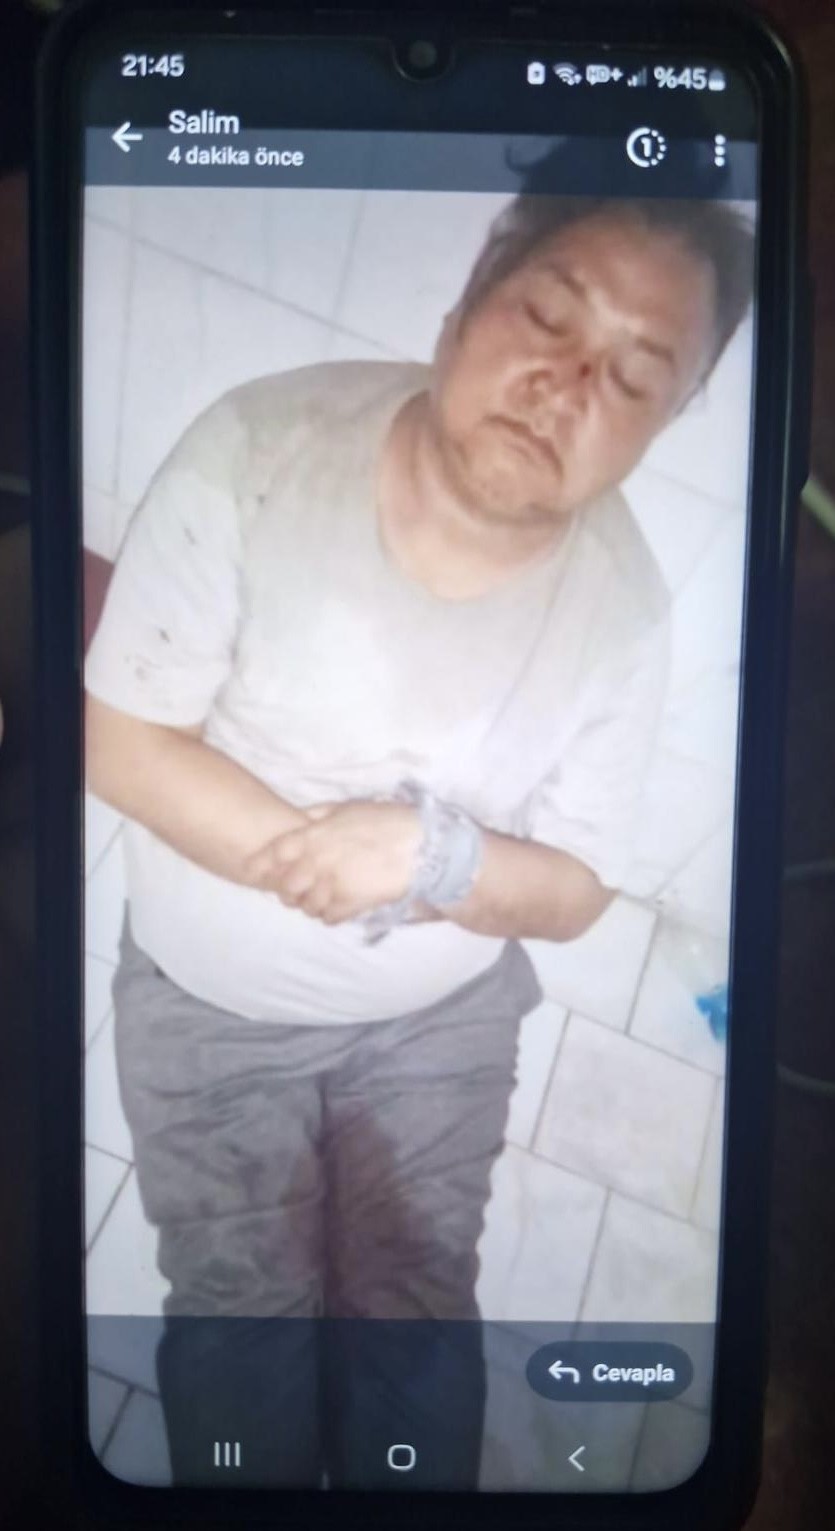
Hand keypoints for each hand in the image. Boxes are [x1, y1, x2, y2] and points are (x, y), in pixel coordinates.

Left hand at [243, 800, 421, 923]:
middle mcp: (319, 863)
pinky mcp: (351, 905)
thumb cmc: (387, 821)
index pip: (274, 852)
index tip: (254, 870)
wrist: (422, 848)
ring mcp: (334, 886)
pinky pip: (328, 918)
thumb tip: (300, 819)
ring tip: (319, 896)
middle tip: (295, 886)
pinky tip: (337, 905)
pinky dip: (329, 914)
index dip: (260, 862)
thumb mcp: (349, 807)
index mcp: (316, 835)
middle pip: (285, 885)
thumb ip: (319, 814)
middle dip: (286, 888)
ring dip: (308, 903)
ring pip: (305, 906)